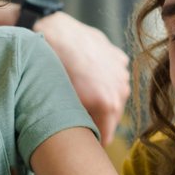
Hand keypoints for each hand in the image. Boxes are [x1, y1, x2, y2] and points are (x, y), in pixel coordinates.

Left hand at [33, 12, 129, 145]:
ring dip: (104, 98)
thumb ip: (78, 122)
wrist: (53, 32)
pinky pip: (115, 76)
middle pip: (113, 117)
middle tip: (80, 118)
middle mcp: (120, 89)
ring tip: (84, 93)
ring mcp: (121, 71)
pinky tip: (89, 75)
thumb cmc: (53, 69)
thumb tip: (80, 135)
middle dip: (99, 119)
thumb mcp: (63, 104)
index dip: (93, 141)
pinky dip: (106, 78)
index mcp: (107, 104)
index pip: (106, 136)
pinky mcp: (118, 57)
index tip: (82, 142)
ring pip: (116, 95)